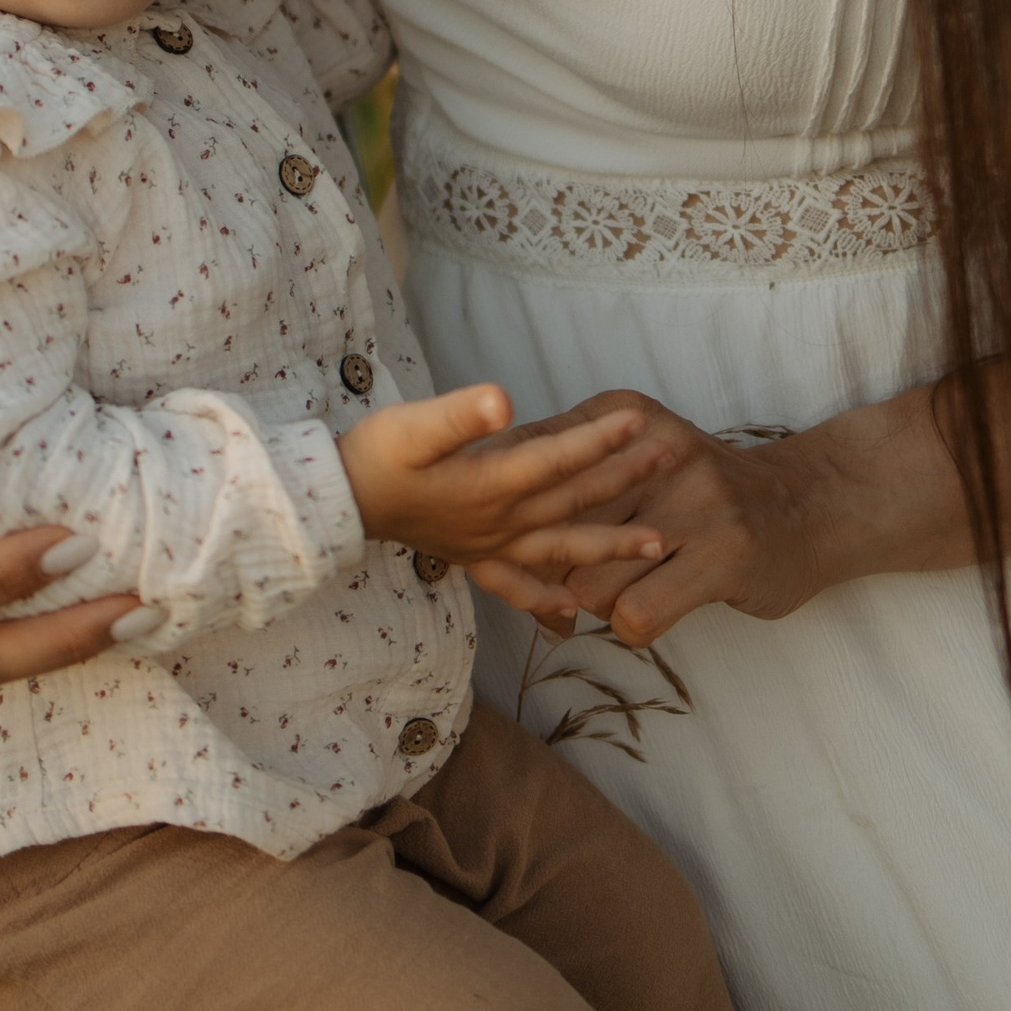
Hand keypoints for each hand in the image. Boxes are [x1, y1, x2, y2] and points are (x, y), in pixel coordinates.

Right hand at [338, 384, 677, 585]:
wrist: (335, 502)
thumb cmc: (373, 456)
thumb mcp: (411, 426)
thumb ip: (460, 415)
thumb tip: (503, 400)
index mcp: (490, 485)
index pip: (559, 458)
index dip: (600, 438)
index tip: (640, 419)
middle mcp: (499, 521)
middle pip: (574, 498)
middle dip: (626, 477)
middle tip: (675, 458)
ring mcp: (489, 545)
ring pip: (562, 545)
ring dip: (612, 544)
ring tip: (659, 545)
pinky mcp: (473, 558)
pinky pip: (517, 586)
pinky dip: (546, 598)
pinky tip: (571, 610)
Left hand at [471, 384, 981, 644]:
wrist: (811, 506)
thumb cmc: (705, 493)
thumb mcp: (638, 456)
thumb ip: (570, 476)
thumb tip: (488, 516)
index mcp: (622, 414)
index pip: (531, 465)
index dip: (508, 517)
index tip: (504, 544)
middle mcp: (654, 448)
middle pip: (550, 531)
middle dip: (546, 572)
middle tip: (554, 592)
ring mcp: (693, 501)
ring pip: (587, 581)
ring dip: (596, 603)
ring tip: (622, 593)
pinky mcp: (723, 553)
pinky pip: (634, 614)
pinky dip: (632, 625)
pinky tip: (654, 610)